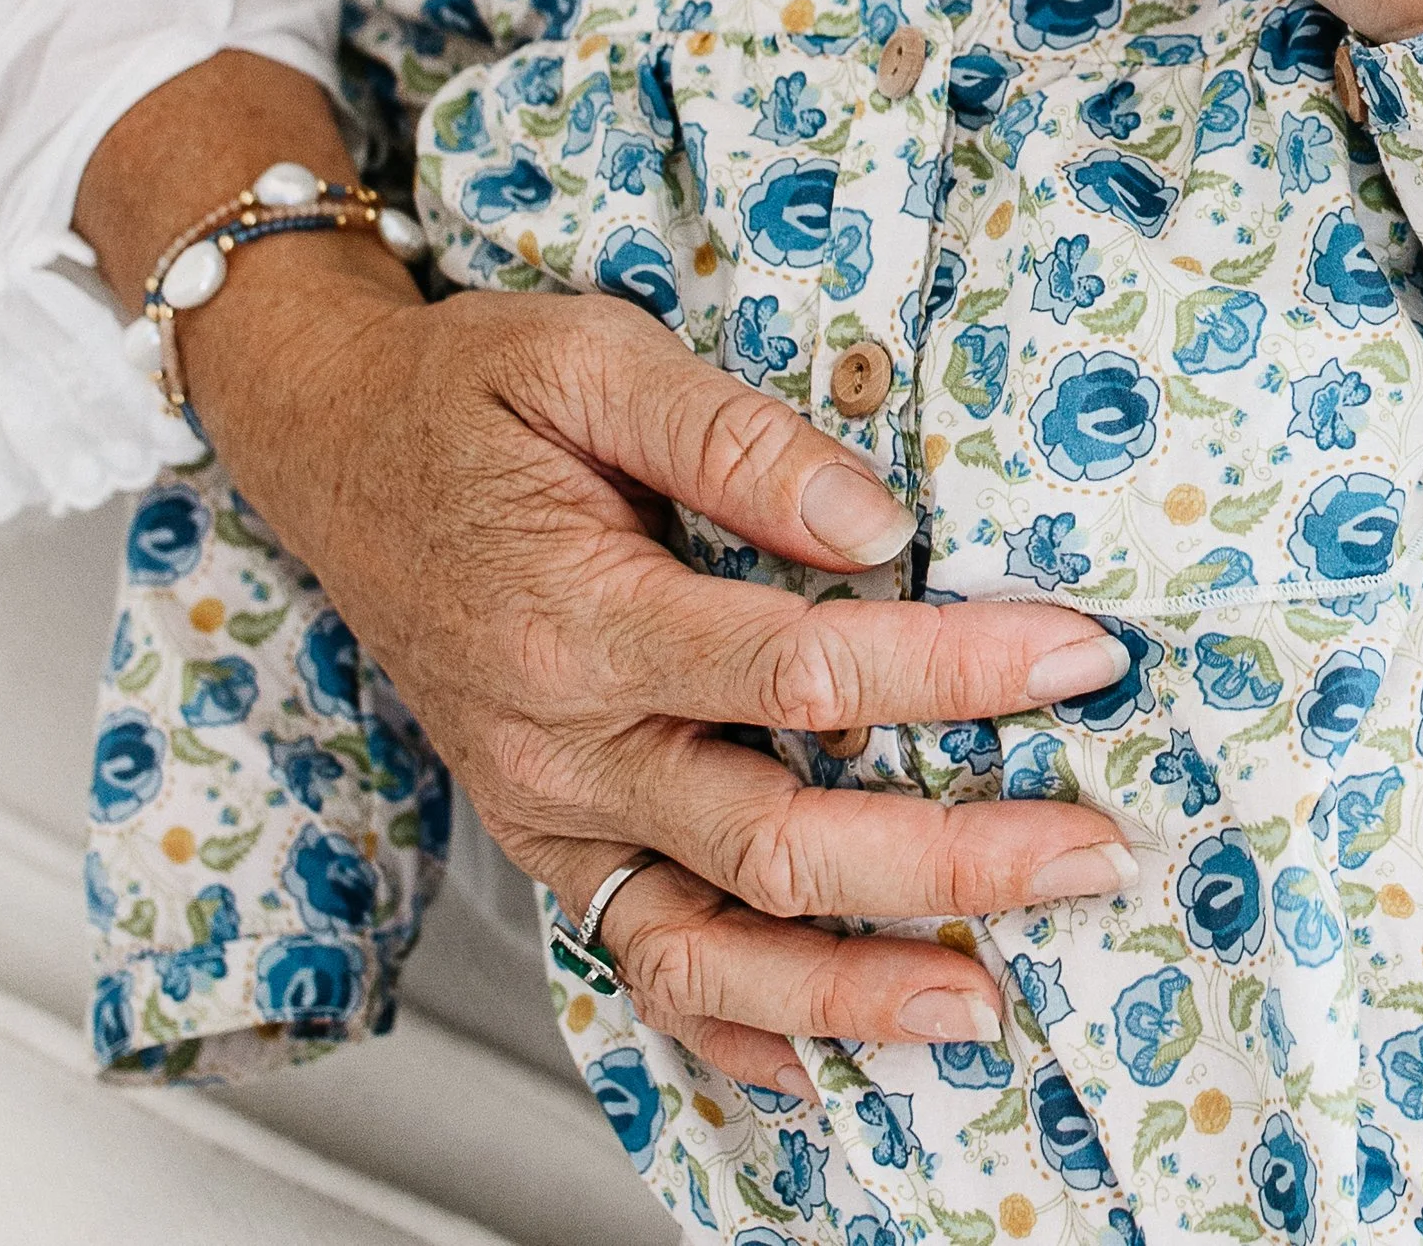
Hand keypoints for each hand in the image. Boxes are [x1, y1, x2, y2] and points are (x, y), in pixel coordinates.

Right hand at [79, 60, 1136, 1096]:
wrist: (329, 444)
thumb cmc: (464, 392)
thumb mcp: (589, 355)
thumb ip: (736, 441)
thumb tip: (877, 523)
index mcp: (580, 615)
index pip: (799, 669)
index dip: (953, 671)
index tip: (1076, 655)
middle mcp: (563, 743)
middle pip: (778, 839)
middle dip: (951, 864)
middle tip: (1093, 853)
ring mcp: (551, 812)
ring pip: (710, 948)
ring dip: (854, 989)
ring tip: (986, 1004)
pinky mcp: (550, 841)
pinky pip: (641, 965)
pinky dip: (733, 1038)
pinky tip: (827, 1065)